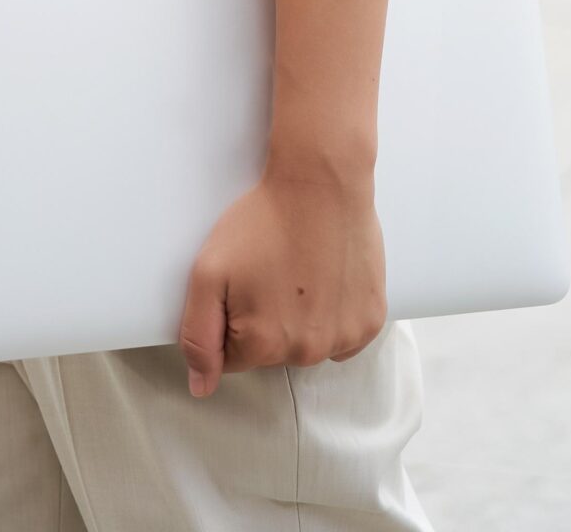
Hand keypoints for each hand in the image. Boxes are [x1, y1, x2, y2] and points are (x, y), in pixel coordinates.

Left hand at [177, 161, 388, 397]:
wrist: (322, 182)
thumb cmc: (264, 221)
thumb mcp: (208, 272)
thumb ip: (199, 337)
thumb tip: (202, 388)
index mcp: (264, 345)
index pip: (233, 356)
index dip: (232, 316)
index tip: (243, 282)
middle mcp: (306, 353)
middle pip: (273, 352)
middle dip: (267, 317)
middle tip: (272, 270)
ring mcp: (343, 338)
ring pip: (309, 344)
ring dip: (303, 318)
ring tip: (302, 270)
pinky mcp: (371, 319)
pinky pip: (344, 336)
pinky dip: (335, 315)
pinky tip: (328, 280)